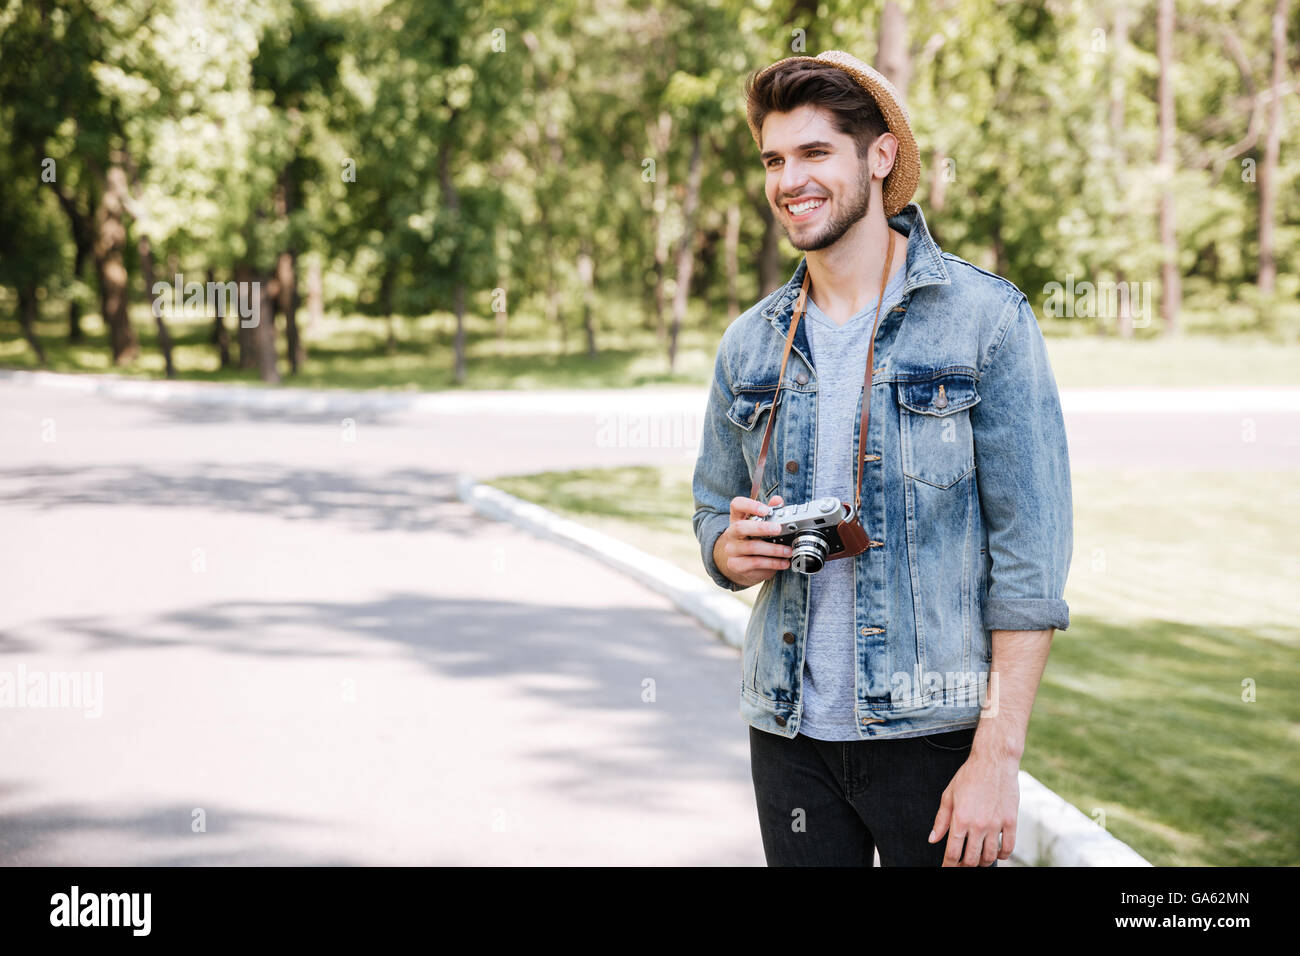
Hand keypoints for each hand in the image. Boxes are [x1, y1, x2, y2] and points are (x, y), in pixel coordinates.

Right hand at [714, 494, 791, 587]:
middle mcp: (731, 533)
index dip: (750, 505)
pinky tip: (783, 563)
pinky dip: (772, 563)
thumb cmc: (755, 539)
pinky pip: (755, 563)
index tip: (766, 510)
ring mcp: (731, 550)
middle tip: (778, 529)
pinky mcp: (735, 565)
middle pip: (740, 527)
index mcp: (737, 518)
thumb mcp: (762, 525)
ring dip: (774, 549)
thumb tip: (777, 500)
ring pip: (751, 547)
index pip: (736, 505)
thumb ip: (771, 511)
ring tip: (788, 551)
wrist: (743, 564)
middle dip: (761, 528)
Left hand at [928, 751, 1019, 865]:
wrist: (993, 762)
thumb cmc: (968, 776)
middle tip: (962, 864)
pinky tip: (996, 853)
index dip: (949, 865)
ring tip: (978, 859)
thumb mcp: (948, 796)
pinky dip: (1002, 855)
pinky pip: (1009, 847)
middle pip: (971, 859)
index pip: (953, 853)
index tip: (947, 867)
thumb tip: (933, 839)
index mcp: (960, 819)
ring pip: (989, 856)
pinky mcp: (1011, 821)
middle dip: (964, 865)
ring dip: (982, 862)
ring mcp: (996, 824)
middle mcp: (978, 825)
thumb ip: (941, 820)